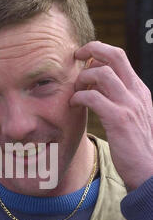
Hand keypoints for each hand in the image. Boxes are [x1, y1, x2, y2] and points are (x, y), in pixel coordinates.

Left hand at [70, 41, 152, 190]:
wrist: (148, 170)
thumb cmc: (136, 146)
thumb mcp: (133, 117)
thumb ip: (120, 100)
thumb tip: (99, 88)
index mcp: (139, 91)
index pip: (120, 57)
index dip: (100, 51)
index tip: (85, 58)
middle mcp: (136, 93)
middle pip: (115, 55)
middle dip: (92, 49)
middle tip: (76, 57)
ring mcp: (129, 105)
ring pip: (102, 73)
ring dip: (83, 77)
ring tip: (75, 90)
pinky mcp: (118, 120)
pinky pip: (93, 97)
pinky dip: (79, 97)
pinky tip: (73, 104)